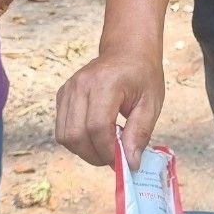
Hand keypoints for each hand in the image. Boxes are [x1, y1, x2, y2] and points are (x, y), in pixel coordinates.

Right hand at [55, 47, 164, 170]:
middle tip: (114, 159)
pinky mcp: (62, 95)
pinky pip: (62, 128)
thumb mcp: (151, 103)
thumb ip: (140, 133)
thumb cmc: (143, 75)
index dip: (108, 151)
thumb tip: (130, 163)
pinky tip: (96, 135)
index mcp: (105, 83)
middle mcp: (81, 85)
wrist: (127, 50)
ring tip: (106, 147)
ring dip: (84, 151)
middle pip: (76, 135)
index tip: (123, 162)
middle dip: (95, 155)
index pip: (97, 127)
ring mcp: (68, 89)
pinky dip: (77, 140)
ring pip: (64, 135)